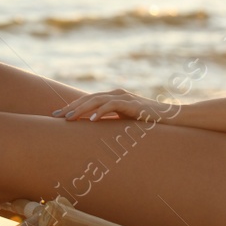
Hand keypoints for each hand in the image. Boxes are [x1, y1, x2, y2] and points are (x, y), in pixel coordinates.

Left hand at [51, 88, 174, 123]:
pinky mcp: (132, 104)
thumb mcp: (125, 122)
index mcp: (113, 98)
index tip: (57, 116)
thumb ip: (111, 122)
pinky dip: (101, 112)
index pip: (88, 101)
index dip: (72, 107)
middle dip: (71, 107)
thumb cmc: (147, 122)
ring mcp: (124, 97)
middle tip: (55, 116)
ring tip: (69, 118)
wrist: (170, 118)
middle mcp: (116, 94)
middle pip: (88, 99)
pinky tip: (91, 120)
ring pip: (97, 100)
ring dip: (81, 109)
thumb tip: (94, 131)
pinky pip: (113, 106)